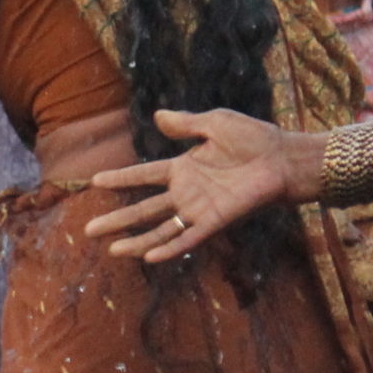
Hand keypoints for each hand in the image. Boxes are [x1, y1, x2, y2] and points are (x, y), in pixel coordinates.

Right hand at [84, 108, 317, 260]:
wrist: (283, 159)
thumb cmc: (255, 138)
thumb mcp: (215, 123)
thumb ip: (186, 123)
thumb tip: (158, 115)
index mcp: (183, 168)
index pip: (144, 176)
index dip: (121, 178)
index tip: (95, 181)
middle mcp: (186, 192)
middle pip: (143, 210)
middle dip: (117, 220)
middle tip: (89, 230)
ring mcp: (199, 209)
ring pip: (160, 229)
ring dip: (136, 241)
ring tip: (111, 250)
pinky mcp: (216, 221)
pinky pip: (188, 238)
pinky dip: (170, 248)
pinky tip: (149, 257)